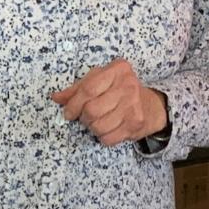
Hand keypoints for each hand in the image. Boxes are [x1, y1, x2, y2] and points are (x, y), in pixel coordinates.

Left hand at [51, 59, 166, 146]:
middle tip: (85, 117)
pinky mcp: (135, 124)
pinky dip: (103, 137)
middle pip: (91, 110)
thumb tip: (56, 97)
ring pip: (98, 126)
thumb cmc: (121, 91)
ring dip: (92, 128)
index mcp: (116, 70)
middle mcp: (127, 86)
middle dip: (83, 118)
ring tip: (98, 122)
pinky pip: (108, 138)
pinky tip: (108, 129)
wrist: (152, 106)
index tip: (68, 113)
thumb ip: (77, 88)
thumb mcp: (100, 81)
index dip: (73, 104)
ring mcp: (132, 106)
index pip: (87, 89)